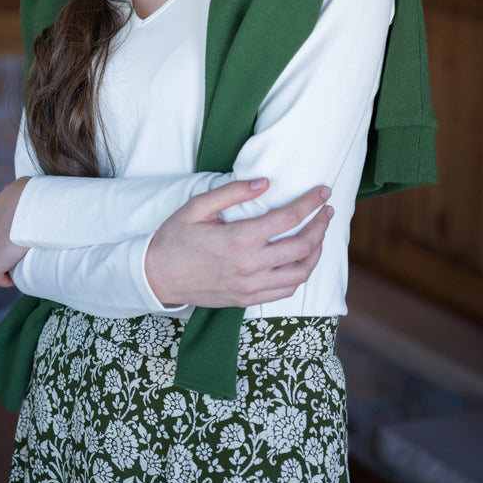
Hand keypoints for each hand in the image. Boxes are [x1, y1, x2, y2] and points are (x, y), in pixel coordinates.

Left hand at [0, 177, 31, 286]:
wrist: (36, 208)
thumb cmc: (42, 196)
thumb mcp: (35, 187)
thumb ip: (33, 193)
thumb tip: (48, 198)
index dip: (9, 231)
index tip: (22, 237)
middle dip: (6, 245)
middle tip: (24, 250)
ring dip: (5, 259)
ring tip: (21, 264)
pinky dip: (2, 277)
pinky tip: (13, 280)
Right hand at [145, 179, 332, 308]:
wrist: (156, 277)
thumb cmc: (174, 238)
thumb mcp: (197, 207)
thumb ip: (232, 192)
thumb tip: (264, 182)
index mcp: (238, 238)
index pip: (287, 218)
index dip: (310, 203)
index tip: (323, 192)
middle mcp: (249, 265)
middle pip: (302, 246)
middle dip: (321, 226)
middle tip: (326, 211)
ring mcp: (250, 286)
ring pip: (300, 273)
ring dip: (316, 252)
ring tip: (319, 236)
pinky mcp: (246, 299)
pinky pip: (285, 290)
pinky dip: (300, 274)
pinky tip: (300, 260)